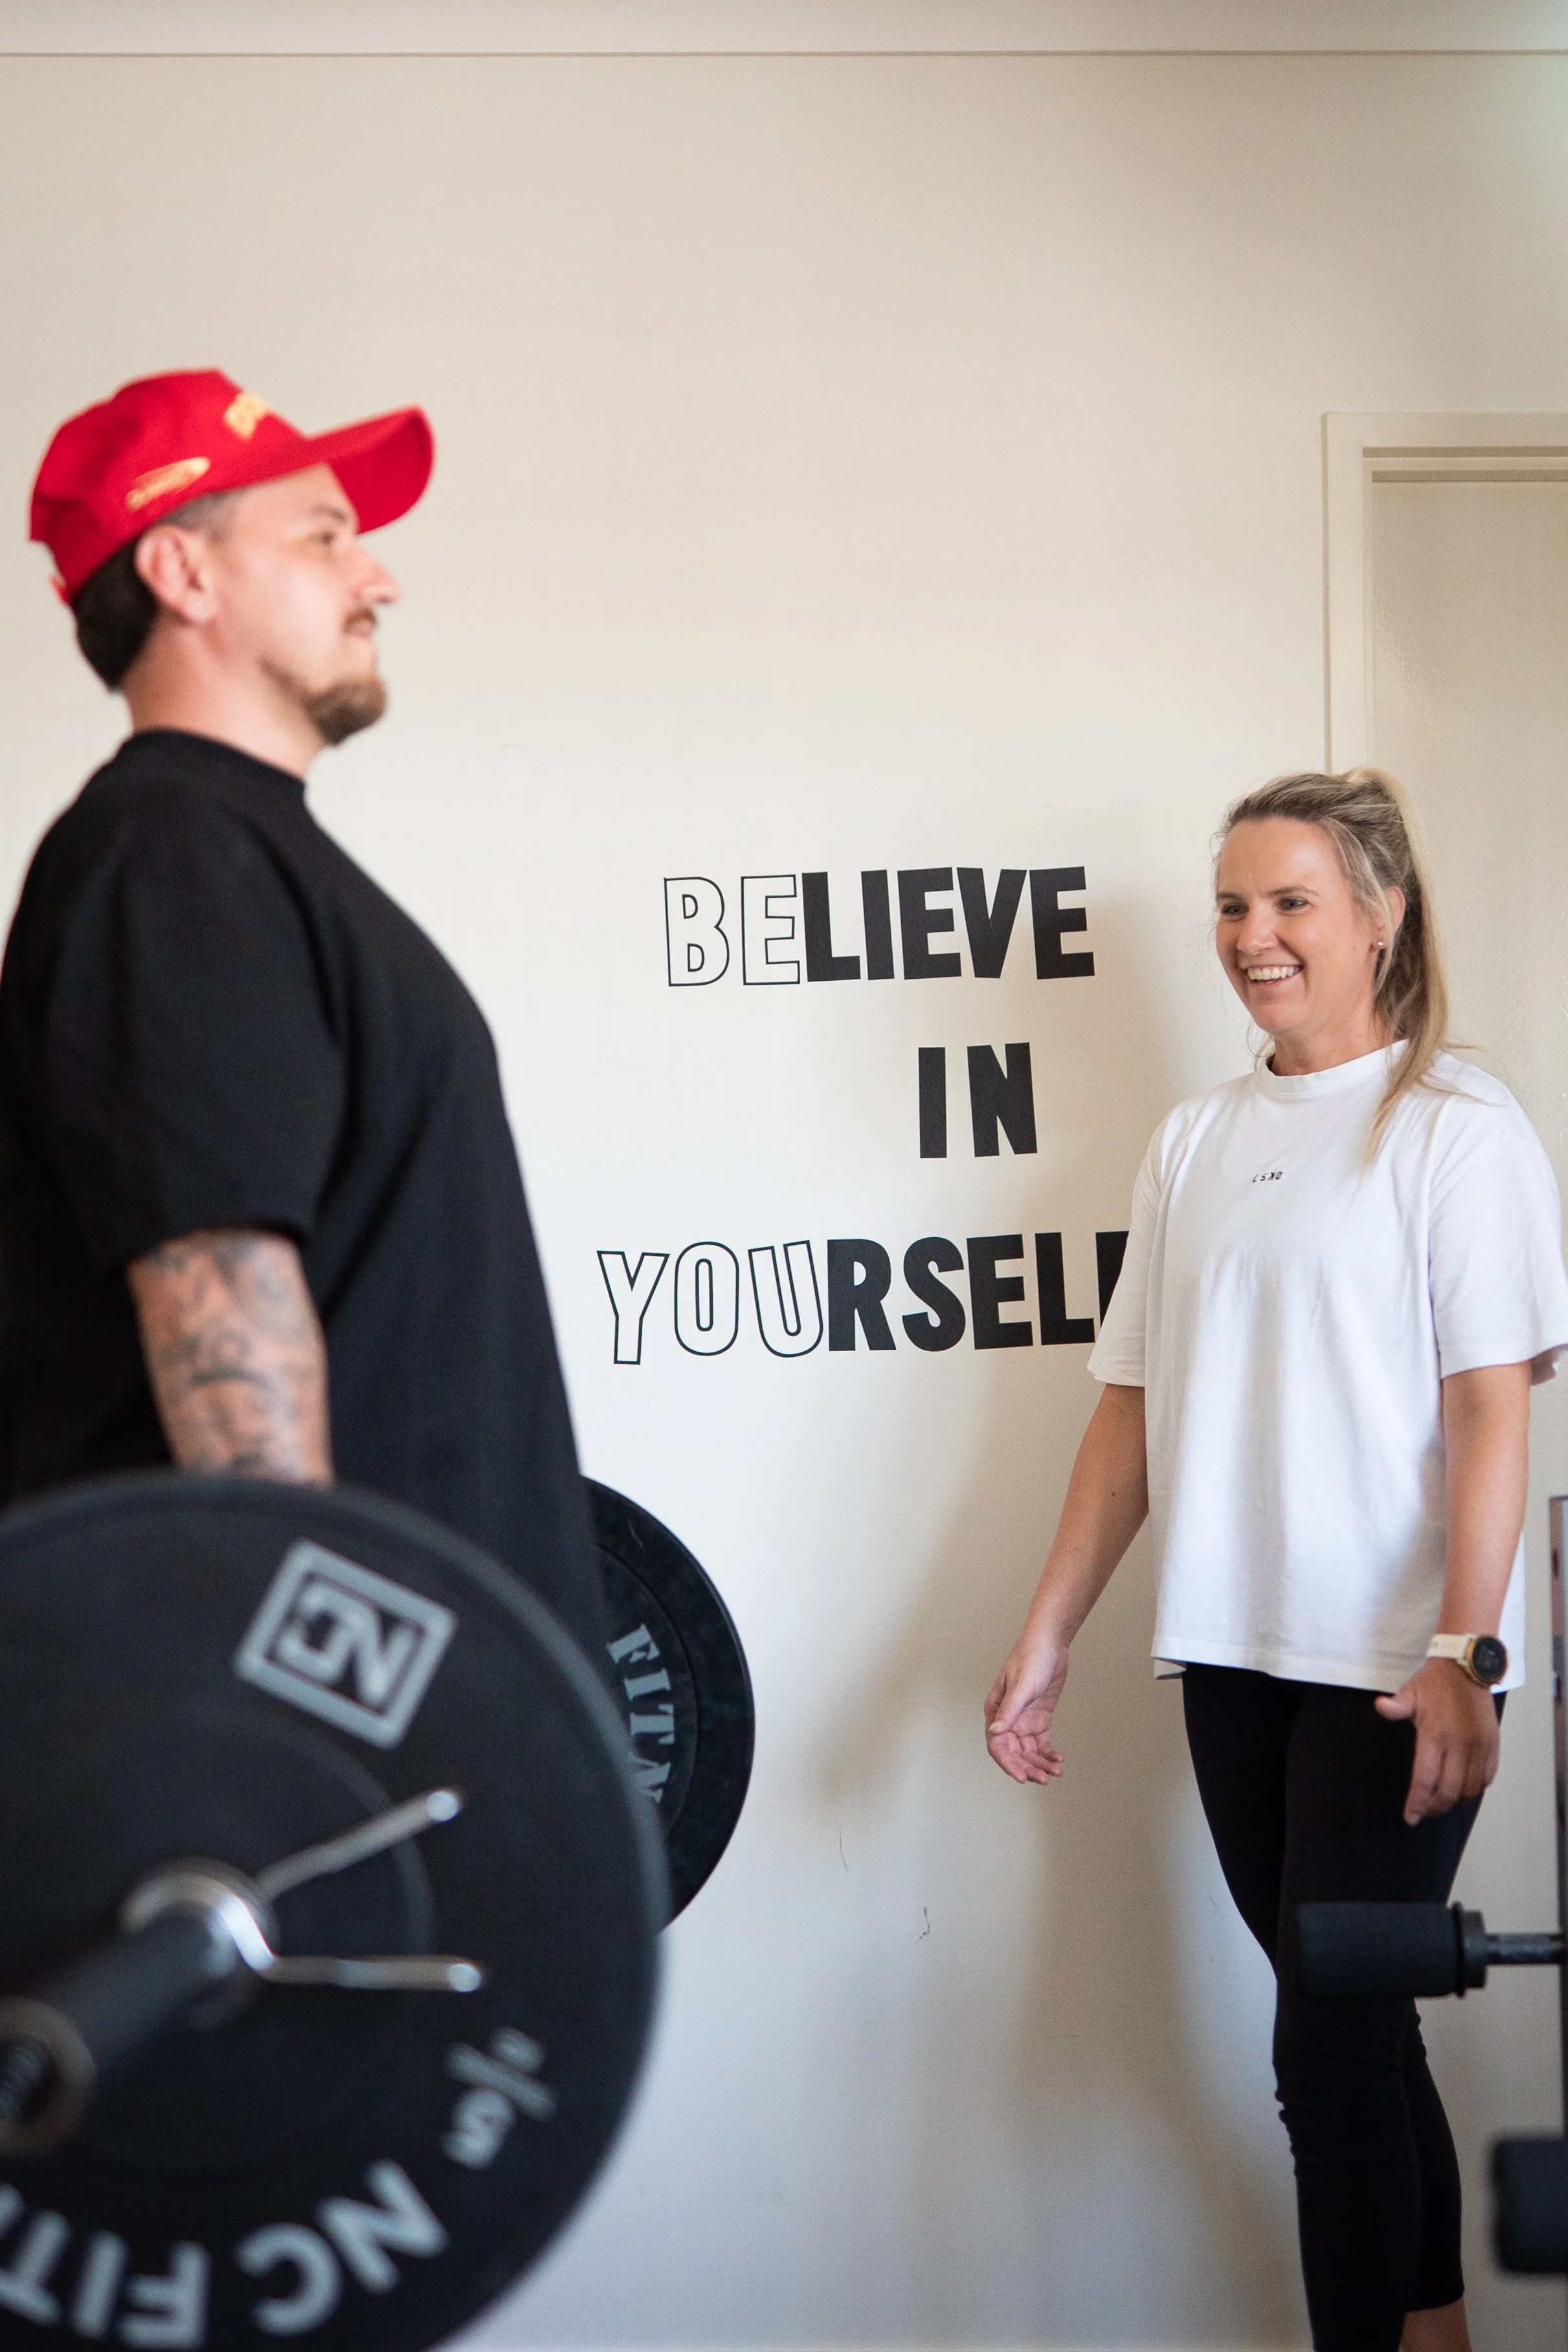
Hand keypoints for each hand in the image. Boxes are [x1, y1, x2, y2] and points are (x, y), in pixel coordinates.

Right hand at [985, 1634, 1069, 1784]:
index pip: (997, 1745)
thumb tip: (995, 1731)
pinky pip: (1042, 1743)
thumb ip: (1009, 1710)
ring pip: (1029, 1751)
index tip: (1021, 1777)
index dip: (1008, 1763)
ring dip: (1040, 1763)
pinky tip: (1058, 1759)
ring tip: (1055, 1771)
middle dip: (1027, 1767)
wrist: (1050, 1644)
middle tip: (1043, 1778)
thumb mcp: (1021, 1685)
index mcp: (996, 1710)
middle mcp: (1008, 1719)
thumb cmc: (1030, 1657)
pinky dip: (1049, 1754)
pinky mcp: (1039, 1719)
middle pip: (1014, 1752)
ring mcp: (1024, 1720)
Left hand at [1375, 1660, 1500, 1824]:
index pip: (1425, 1779)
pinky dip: (1474, 1789)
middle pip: (1447, 1792)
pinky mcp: (1493, 1745)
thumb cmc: (1435, 1682)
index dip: (1418, 1803)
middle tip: (1424, 1812)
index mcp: (1435, 1734)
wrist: (1467, 1667)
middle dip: (1434, 1808)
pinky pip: (1486, 1778)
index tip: (1410, 1817)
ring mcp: (1478, 1746)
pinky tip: (1462, 1790)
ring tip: (1441, 1803)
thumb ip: (1396, 1707)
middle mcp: (1459, 1744)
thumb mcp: (1410, 1692)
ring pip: (1469, 1790)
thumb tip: (1380, 1707)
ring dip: (1454, 1802)